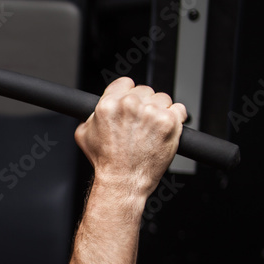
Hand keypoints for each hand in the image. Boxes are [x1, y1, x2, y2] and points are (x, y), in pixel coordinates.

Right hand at [74, 77, 186, 196]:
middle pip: (145, 90)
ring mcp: (152, 113)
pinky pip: (180, 109)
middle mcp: (130, 105)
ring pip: (163, 99)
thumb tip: (96, 109)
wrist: (123, 181)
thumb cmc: (105, 162)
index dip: (128, 94)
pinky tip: (165, 129)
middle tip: (140, 123)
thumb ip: (90, 115)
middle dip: (144, 104)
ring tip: (152, 129)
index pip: (125, 83)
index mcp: (109, 104)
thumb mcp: (84, 135)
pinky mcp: (169, 122)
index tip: (132, 104)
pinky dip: (176, 118)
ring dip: (160, 111)